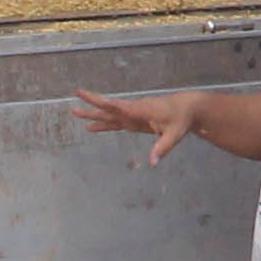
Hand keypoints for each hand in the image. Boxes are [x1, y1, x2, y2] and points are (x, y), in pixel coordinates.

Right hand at [74, 89, 193, 162]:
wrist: (187, 108)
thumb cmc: (181, 119)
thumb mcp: (174, 135)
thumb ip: (162, 148)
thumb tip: (152, 163)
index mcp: (141, 110)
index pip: (119, 107)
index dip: (103, 104)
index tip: (89, 98)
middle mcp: (133, 110)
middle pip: (109, 108)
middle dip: (92, 105)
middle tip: (74, 103)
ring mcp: (132, 115)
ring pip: (109, 115)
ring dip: (92, 115)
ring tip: (74, 112)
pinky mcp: (134, 120)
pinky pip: (115, 122)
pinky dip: (102, 124)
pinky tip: (91, 127)